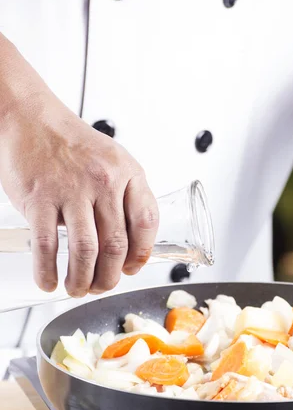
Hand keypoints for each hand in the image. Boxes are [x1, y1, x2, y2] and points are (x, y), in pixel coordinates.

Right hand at [0, 39, 157, 296]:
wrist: (31, 119)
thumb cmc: (71, 145)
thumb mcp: (112, 161)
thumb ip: (125, 197)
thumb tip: (130, 246)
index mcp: (127, 173)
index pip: (145, 222)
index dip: (141, 253)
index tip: (132, 268)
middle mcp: (103, 181)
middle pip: (116, 245)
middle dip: (109, 277)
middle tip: (101, 286)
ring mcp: (70, 190)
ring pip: (85, 251)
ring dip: (82, 279)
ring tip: (77, 289)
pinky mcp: (39, 198)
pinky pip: (47, 246)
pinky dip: (47, 271)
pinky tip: (48, 282)